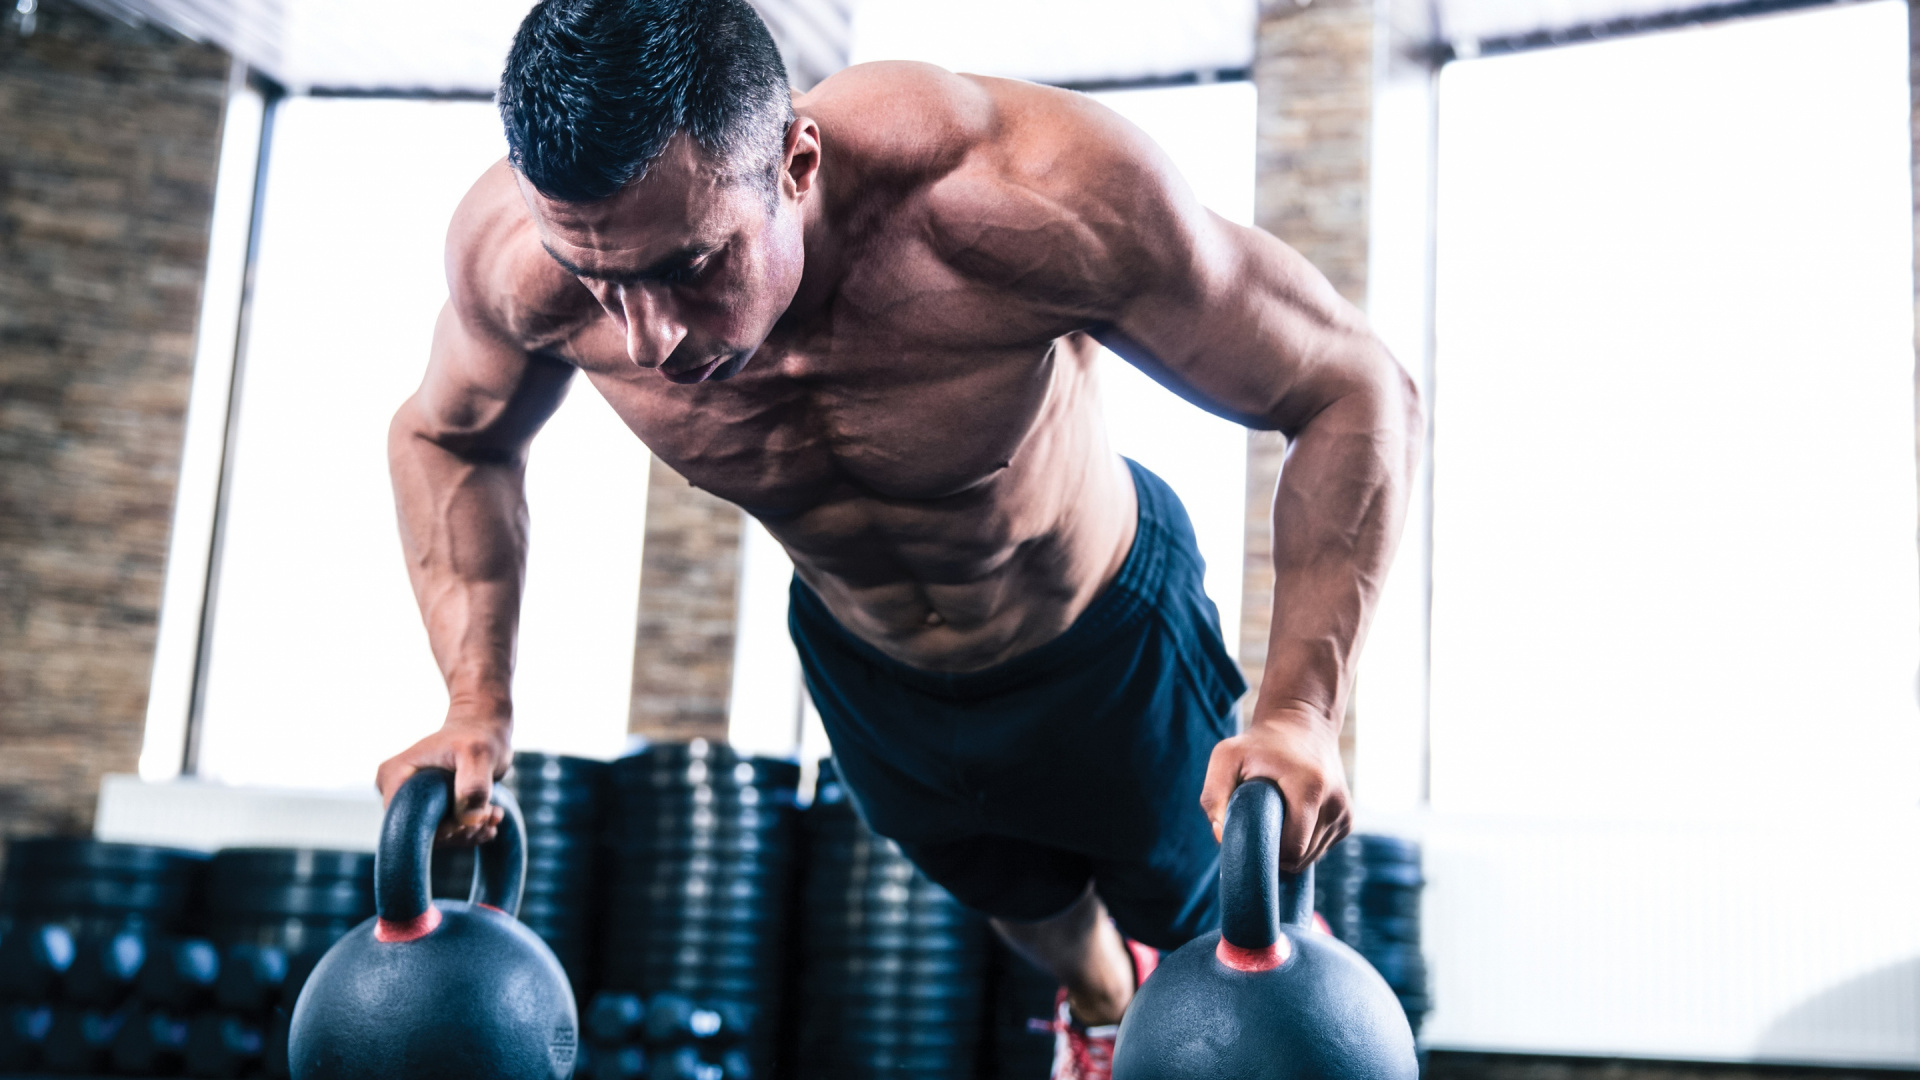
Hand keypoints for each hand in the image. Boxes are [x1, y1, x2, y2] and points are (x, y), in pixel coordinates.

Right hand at [375, 710, 510, 845]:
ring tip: (494, 812)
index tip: (472, 819)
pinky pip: (446, 831)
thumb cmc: (480, 735)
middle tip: (490, 813)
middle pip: (421, 832)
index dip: (440, 830)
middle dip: (459, 832)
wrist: (485, 728)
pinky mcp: (429, 808)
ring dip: (469, 832)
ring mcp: (412, 801)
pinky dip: (470, 830)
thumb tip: (469, 821)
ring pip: (437, 835)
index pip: (406, 823)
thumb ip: (474, 785)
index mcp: (394, 776)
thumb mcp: (479, 754)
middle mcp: (396, 791)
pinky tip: (492, 816)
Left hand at [1200, 707, 1350, 872]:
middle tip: (1258, 825)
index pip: (1293, 849)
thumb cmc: (1258, 743)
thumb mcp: (1226, 756)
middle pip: (1301, 857)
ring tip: (1274, 817)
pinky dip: (1302, 841)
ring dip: (1289, 847)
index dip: (1267, 853)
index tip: (1249, 838)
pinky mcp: (1347, 819)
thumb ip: (1214, 795)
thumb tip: (1221, 837)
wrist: (1303, 723)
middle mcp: (1335, 803)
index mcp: (1310, 787)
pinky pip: (1320, 848)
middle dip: (1276, 851)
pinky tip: (1291, 817)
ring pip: (1311, 856)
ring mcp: (1345, 813)